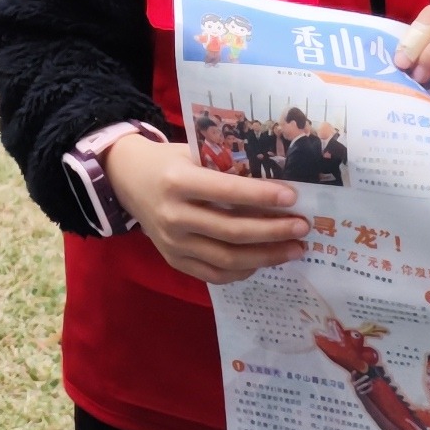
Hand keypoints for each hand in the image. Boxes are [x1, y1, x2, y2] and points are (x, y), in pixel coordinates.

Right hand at [107, 132, 306, 284]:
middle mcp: (174, 216)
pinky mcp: (173, 260)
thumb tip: (276, 183)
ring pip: (227, 259)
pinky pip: (214, 275)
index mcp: (178, 181)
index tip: (293, 197)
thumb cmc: (170, 161)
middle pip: (232, 231)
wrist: (127, 179)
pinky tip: (263, 261)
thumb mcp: (193, 154)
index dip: (261, 196)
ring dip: (266, 256)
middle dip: (273, 231)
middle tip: (302, 227)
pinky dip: (242, 271)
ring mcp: (172, 243)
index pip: (227, 192)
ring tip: (294, 249)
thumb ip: (226, 168)